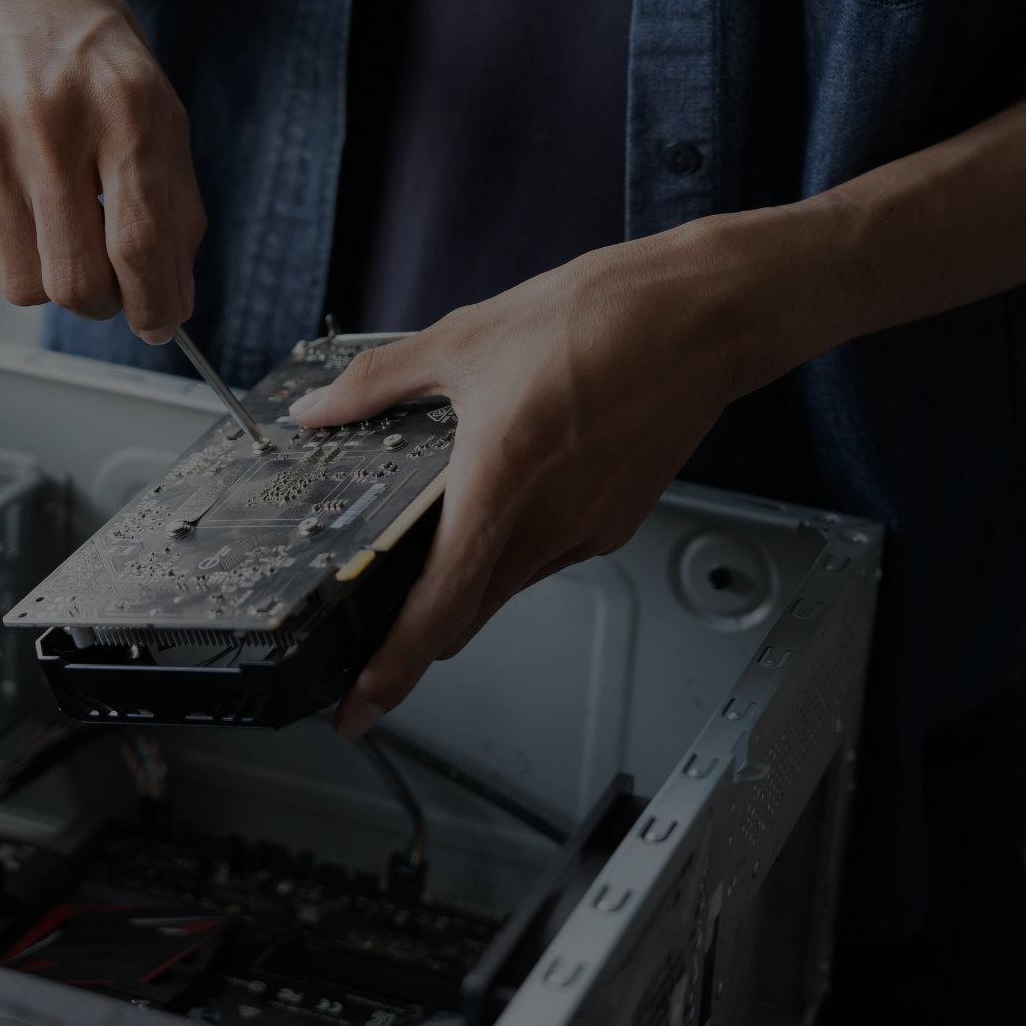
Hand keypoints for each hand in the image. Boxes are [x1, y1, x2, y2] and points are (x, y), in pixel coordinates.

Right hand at [0, 0, 203, 340]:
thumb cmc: (80, 36)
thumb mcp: (155, 100)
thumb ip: (174, 203)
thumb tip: (173, 297)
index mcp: (127, 107)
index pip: (141, 244)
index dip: (156, 304)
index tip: (158, 322)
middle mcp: (53, 124)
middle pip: (76, 282)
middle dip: (102, 301)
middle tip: (108, 277)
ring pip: (21, 286)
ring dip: (48, 279)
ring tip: (57, 228)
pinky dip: (0, 263)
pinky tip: (14, 215)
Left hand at [289, 213, 805, 739]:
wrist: (702, 316)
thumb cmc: (604, 321)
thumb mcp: (464, 341)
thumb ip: (378, 384)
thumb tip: (322, 407)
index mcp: (499, 489)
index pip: (437, 614)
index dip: (390, 674)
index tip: (358, 709)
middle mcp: (547, 527)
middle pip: (468, 613)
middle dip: (420, 625)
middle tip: (375, 616)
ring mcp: (587, 530)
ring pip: (508, 581)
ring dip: (471, 572)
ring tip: (448, 513)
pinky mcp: (615, 520)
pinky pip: (549, 552)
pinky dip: (517, 539)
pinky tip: (512, 484)